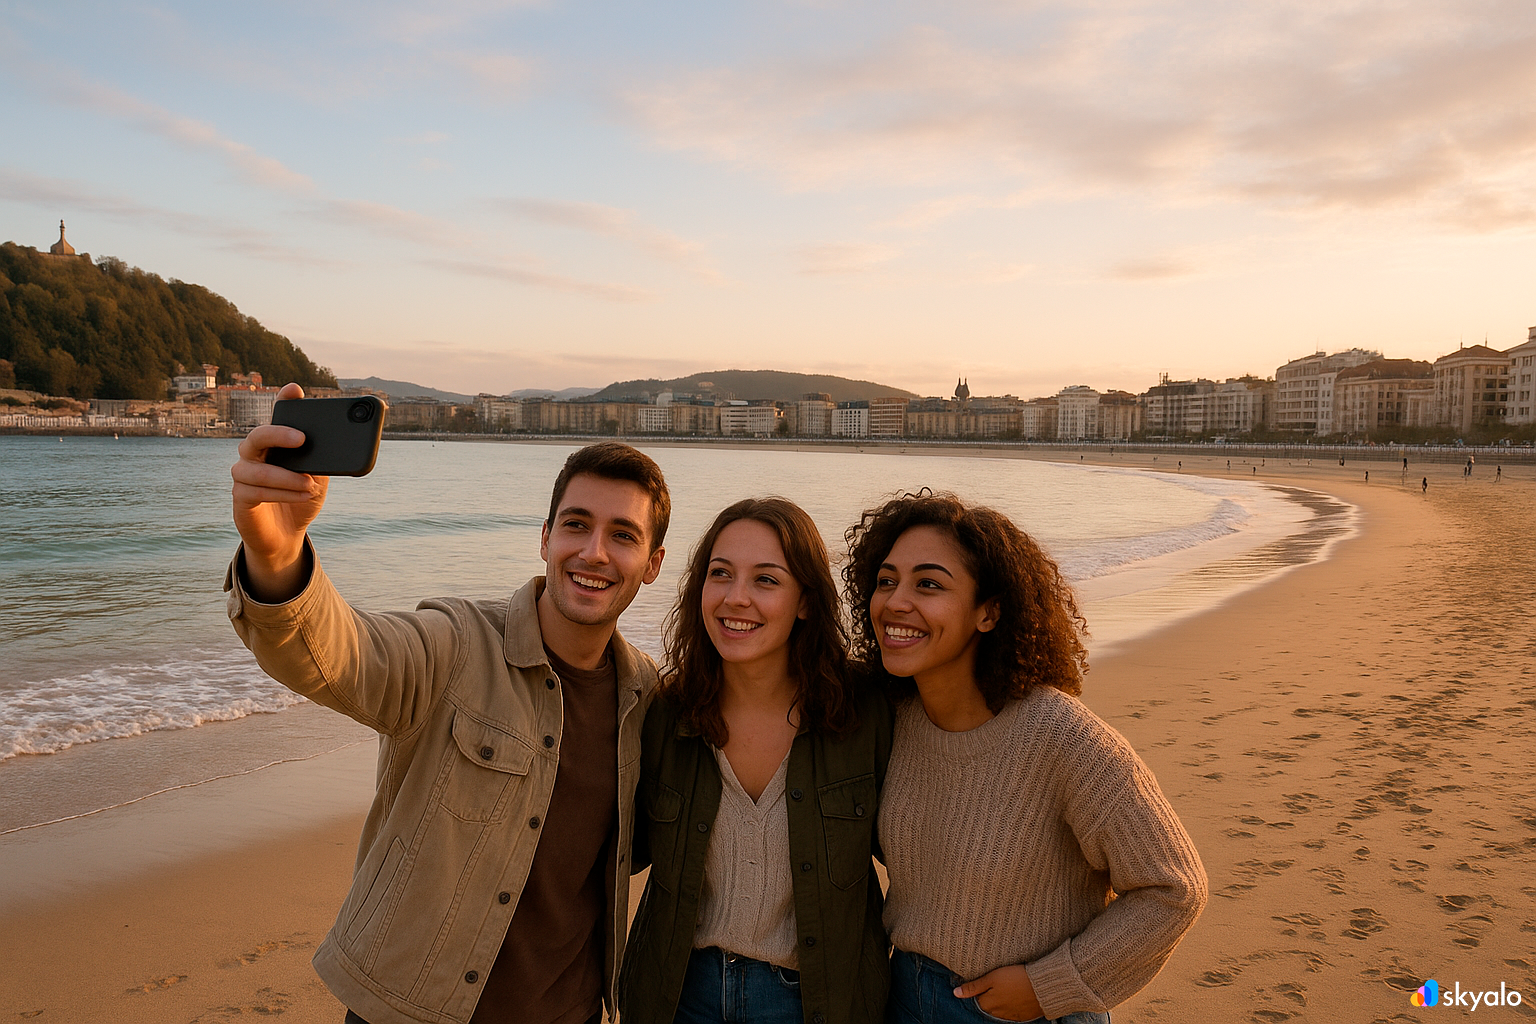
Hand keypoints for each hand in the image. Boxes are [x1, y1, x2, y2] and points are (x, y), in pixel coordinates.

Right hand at [231, 382, 325, 601]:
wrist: (287, 533)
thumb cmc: (301, 497)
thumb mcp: (318, 476)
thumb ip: (322, 458)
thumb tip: (340, 442)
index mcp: (273, 444)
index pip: (275, 416)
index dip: (282, 401)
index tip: (295, 390)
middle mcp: (253, 454)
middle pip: (256, 436)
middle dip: (278, 434)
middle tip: (302, 439)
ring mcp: (243, 476)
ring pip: (257, 470)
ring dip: (287, 477)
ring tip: (312, 484)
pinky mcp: (240, 499)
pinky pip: (255, 491)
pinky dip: (282, 493)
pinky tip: (303, 494)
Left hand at [954, 964, 1041, 1021]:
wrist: (1042, 986)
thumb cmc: (1016, 978)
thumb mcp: (992, 978)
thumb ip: (973, 986)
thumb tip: (956, 993)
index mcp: (988, 1004)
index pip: (977, 999)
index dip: (980, 989)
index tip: (986, 981)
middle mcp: (998, 1014)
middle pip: (988, 1006)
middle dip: (990, 996)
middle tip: (999, 983)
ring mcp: (1011, 1016)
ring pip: (1000, 1010)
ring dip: (1001, 1001)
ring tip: (1009, 988)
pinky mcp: (1023, 1016)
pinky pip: (1012, 1012)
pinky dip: (1012, 1005)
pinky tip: (1016, 995)